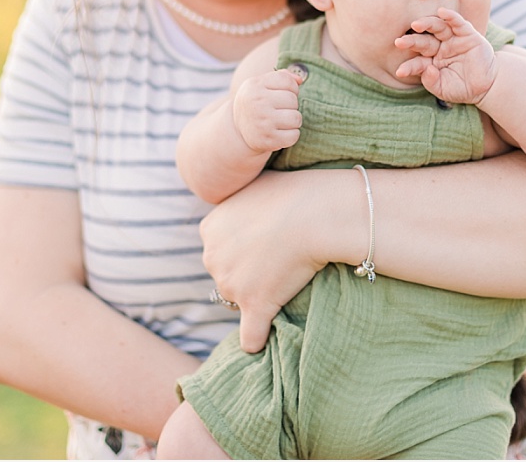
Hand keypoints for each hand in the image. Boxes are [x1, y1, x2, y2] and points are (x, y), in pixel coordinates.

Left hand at [200, 169, 327, 352]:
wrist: (315, 213)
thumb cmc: (291, 192)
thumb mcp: (254, 184)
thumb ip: (240, 199)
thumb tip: (247, 203)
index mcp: (209, 228)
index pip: (218, 247)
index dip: (241, 248)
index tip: (263, 243)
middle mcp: (213, 257)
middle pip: (224, 274)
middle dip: (244, 272)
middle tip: (275, 260)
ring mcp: (232, 284)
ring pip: (237, 301)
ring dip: (254, 298)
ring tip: (283, 281)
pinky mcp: (255, 305)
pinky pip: (250, 336)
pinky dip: (256, 339)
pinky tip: (263, 340)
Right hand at [232, 67, 303, 153]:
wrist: (238, 127)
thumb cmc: (256, 101)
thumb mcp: (261, 84)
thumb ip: (282, 76)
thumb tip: (300, 80)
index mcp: (255, 86)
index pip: (287, 81)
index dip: (292, 87)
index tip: (283, 93)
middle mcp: (257, 104)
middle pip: (292, 100)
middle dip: (291, 104)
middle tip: (281, 109)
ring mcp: (262, 123)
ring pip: (296, 118)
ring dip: (294, 120)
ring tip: (283, 119)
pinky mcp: (268, 140)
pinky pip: (294, 135)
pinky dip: (292, 134)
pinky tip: (282, 131)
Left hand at [394, 8, 495, 103]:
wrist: (486, 87)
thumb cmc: (462, 88)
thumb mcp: (444, 90)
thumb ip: (432, 82)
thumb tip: (427, 69)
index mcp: (431, 61)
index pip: (417, 62)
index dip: (410, 66)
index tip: (400, 72)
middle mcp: (439, 48)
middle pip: (423, 41)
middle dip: (411, 41)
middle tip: (399, 42)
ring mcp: (453, 40)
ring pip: (437, 28)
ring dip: (427, 24)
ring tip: (415, 24)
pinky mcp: (468, 35)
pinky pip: (458, 23)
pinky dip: (451, 17)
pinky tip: (442, 12)